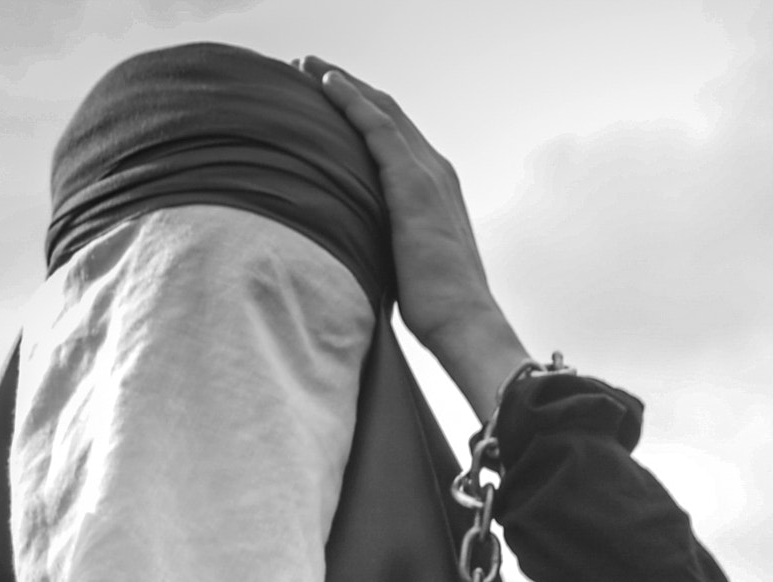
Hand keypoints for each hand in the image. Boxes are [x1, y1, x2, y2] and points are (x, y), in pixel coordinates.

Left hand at [303, 57, 532, 416]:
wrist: (466, 324)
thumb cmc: (438, 311)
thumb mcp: (408, 267)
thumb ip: (388, 244)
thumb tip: (356, 253)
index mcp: (437, 192)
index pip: (397, 137)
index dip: (364, 112)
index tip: (329, 98)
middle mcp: (438, 173)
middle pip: (389, 114)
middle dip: (349, 87)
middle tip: (309, 70)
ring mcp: (429, 175)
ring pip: (381, 111)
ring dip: (343, 83)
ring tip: (306, 66)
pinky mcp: (414, 184)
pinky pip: (377, 127)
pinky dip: (351, 100)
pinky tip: (326, 84)